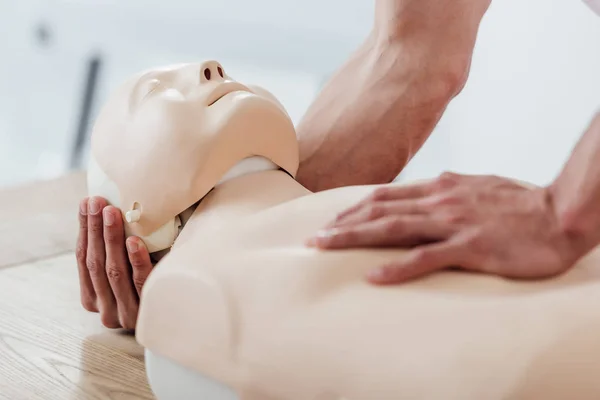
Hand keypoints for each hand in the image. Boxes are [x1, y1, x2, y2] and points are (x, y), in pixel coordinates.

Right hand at [76, 197, 152, 328]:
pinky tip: (135, 241)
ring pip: (114, 271)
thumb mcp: (129, 273)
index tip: (86, 204)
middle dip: (95, 230)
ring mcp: (125, 315)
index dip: (84, 230)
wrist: (186, 312)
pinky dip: (136, 260)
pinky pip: (141, 283)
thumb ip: (116, 253)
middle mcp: (105, 310)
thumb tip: (107, 210)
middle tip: (98, 202)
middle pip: (96, 264)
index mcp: (93, 299)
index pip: (84, 260)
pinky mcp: (147, 313)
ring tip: (113, 213)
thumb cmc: (156, 283)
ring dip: (112, 238)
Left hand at [307, 173, 586, 283]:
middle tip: (314, 238)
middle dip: (342, 223)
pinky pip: (426, 258)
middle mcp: (440, 201)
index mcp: (441, 188)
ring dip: (355, 237)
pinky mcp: (471, 247)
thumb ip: (446, 193)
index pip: (386, 196)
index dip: (354, 208)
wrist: (560, 213)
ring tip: (325, 247)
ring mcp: (453, 223)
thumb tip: (423, 196)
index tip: (332, 220)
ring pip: (392, 228)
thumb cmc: (521, 204)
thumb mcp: (475, 189)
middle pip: (379, 210)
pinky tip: (374, 277)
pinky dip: (397, 268)